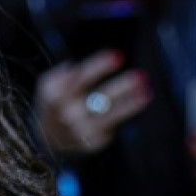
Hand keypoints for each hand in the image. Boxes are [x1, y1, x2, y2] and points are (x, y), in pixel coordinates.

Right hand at [36, 51, 151, 155]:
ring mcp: (82, 128)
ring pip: (110, 113)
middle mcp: (68, 113)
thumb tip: (75, 66)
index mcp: (54, 94)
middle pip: (99, 97)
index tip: (117, 56)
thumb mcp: (51, 85)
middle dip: (121, 87)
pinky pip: (115, 122)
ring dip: (130, 101)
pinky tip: (142, 98)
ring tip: (145, 91)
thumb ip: (64, 74)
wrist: (49, 138)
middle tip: (139, 76)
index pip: (80, 77)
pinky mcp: (94, 140)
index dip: (99, 66)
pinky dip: (130, 109)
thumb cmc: (56, 103)